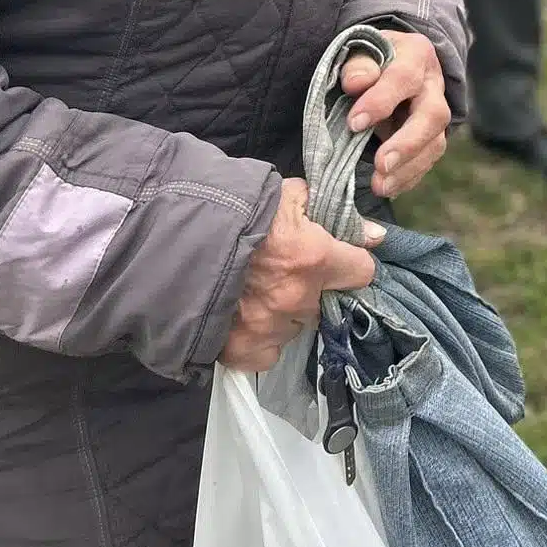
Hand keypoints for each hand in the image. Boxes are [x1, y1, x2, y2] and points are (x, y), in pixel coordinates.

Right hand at [220, 179, 378, 372]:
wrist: (173, 244)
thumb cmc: (233, 211)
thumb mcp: (284, 195)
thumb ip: (328, 209)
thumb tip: (372, 233)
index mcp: (314, 258)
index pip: (362, 271)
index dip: (351, 261)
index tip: (339, 258)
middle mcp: (299, 299)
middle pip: (322, 299)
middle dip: (310, 286)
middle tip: (282, 270)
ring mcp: (271, 330)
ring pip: (294, 325)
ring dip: (284, 311)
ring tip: (256, 291)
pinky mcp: (244, 352)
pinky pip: (269, 352)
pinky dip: (262, 338)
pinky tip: (245, 317)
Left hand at [342, 30, 451, 198]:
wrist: (389, 65)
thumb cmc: (370, 59)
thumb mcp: (360, 51)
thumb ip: (357, 63)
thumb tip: (356, 82)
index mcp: (416, 55)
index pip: (404, 78)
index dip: (381, 101)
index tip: (354, 123)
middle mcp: (433, 85)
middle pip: (433, 115)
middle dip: (407, 143)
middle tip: (380, 164)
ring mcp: (435, 114)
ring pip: (435, 143)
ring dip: (408, 169)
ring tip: (380, 186)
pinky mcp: (431, 137)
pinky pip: (427, 161)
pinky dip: (408, 178)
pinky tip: (388, 187)